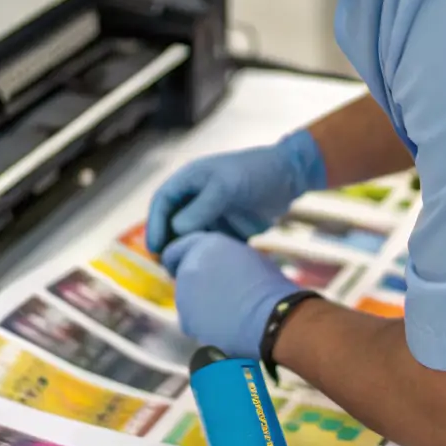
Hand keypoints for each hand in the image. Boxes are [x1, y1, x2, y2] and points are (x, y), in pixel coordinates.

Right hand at [146, 129, 325, 254]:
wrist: (290, 177)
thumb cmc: (256, 172)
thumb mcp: (227, 186)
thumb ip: (202, 207)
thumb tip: (176, 229)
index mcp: (190, 180)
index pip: (162, 202)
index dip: (155, 224)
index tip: (155, 247)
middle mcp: (195, 198)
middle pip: (171, 222)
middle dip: (167, 243)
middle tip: (167, 266)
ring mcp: (210, 214)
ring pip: (188, 237)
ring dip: (185, 253)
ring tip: (182, 272)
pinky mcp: (226, 229)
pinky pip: (209, 245)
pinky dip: (204, 257)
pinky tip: (205, 270)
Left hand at [161, 232, 296, 358]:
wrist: (269, 316)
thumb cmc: (268, 286)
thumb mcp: (248, 258)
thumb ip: (224, 259)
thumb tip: (220, 269)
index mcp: (205, 245)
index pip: (176, 252)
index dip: (180, 262)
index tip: (188, 271)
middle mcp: (189, 267)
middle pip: (183, 278)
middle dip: (197, 286)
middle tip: (222, 295)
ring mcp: (184, 295)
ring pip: (188, 302)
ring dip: (201, 307)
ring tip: (229, 313)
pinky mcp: (186, 320)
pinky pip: (192, 323)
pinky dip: (204, 327)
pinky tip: (225, 328)